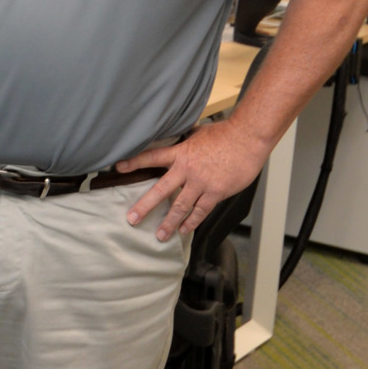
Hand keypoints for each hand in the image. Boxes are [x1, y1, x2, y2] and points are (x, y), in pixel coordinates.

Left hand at [117, 120, 270, 240]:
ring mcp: (201, 183)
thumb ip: (185, 142)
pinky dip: (192, 221)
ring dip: (169, 222)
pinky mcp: (216, 192)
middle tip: (132, 219)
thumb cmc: (226, 133)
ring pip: (180, 206)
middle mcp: (187, 170)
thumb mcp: (198, 133)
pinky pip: (201, 210)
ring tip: (160, 235)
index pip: (152, 157)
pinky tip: (185, 230)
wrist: (248, 139)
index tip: (119, 168)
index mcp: (181, 153)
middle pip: (161, 190)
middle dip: (145, 206)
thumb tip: (175, 140)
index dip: (134, 162)